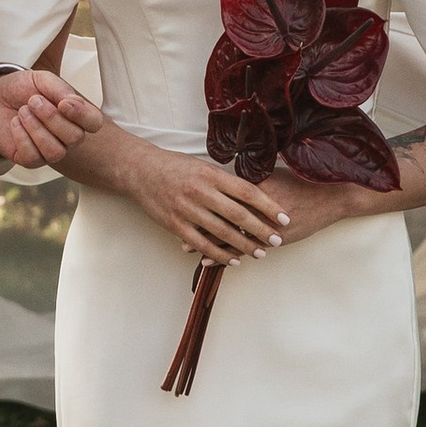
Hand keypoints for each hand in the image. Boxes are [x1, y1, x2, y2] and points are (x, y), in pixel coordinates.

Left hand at [0, 66, 100, 169]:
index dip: (82, 115)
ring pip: (55, 152)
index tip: (63, 103)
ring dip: (36, 128)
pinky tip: (15, 124)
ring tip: (23, 111)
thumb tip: (73, 104)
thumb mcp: (42, 80)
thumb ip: (60, 89)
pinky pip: (33, 157)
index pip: (94, 123)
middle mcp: (67, 137)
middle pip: (75, 138)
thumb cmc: (22, 89)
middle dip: (51, 117)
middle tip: (33, 100)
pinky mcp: (30, 160)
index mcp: (76, 115)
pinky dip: (21, 137)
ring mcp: (49, 151)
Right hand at [129, 146, 294, 264]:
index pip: (248, 192)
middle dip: (262, 230)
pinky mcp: (175, 225)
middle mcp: (201, 192)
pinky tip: (233, 260)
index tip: (284, 217)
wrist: (140, 171)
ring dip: (244, 245)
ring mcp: (187, 210)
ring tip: (261, 253)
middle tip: (278, 240)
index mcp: (211, 175)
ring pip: (222, 233)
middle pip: (239, 215)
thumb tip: (253, 194)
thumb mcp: (203, 167)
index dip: (268, 206)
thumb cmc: (175, 167)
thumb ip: (225, 181)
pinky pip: (201, 244)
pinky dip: (219, 254)